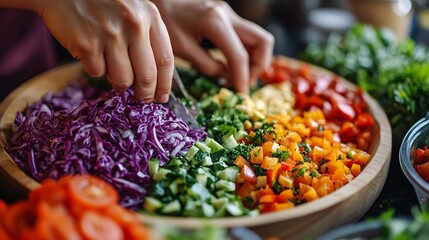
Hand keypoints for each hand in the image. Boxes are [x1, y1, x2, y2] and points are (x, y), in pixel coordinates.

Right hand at [37, 0, 173, 102]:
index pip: (165, 60)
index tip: (162, 97)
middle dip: (145, 94)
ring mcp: (110, 34)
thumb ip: (148, 38)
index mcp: (150, 16)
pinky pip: (98, 73)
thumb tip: (156, 80)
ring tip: (113, 69)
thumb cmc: (104, 4)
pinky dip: (96, 69)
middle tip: (142, 99)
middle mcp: (133, 25)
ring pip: (123, 80)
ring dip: (119, 82)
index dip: (165, 84)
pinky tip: (93, 53)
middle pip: (146, 76)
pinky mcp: (87, 44)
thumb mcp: (135, 11)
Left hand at [153, 0, 273, 93]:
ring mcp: (230, 15)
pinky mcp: (227, 18)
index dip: (242, 78)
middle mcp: (228, 15)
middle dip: (258, 67)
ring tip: (238, 77)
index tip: (241, 95)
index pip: (239, 55)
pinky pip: (247, 37)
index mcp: (215, 22)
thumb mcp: (183, 49)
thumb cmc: (165, 23)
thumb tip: (228, 78)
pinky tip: (232, 67)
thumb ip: (208, 66)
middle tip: (244, 83)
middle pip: (262, 41)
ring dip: (255, 60)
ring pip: (259, 38)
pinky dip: (246, 53)